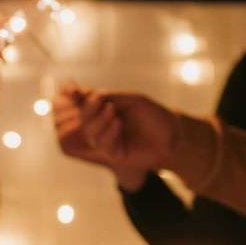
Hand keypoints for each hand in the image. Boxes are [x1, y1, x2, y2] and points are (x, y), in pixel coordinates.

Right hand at [53, 82, 177, 171]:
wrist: (174, 134)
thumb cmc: (154, 115)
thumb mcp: (132, 100)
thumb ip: (110, 98)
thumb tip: (89, 96)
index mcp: (103, 111)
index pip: (82, 104)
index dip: (72, 97)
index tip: (71, 89)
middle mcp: (103, 126)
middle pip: (82, 120)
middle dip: (86, 110)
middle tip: (99, 100)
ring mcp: (108, 141)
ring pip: (90, 134)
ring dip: (98, 121)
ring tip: (112, 111)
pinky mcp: (116, 155)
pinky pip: (103, 145)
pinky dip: (108, 132)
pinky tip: (118, 124)